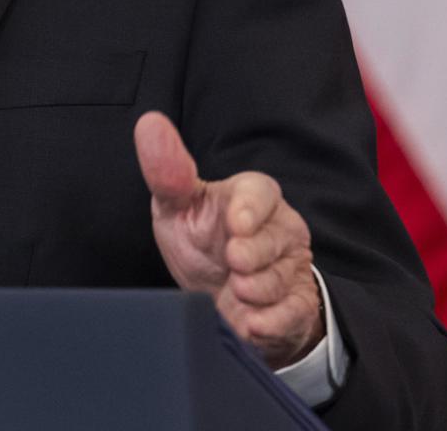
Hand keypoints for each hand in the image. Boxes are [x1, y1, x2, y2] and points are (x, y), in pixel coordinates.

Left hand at [134, 112, 323, 367]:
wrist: (221, 296)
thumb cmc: (199, 241)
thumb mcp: (177, 206)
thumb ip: (167, 172)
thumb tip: (149, 123)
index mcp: (250, 198)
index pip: (261, 191)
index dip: (251, 207)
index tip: (236, 223)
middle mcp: (278, 228)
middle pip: (277, 238)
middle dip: (254, 254)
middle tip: (233, 263)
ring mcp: (291, 267)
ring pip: (284, 278)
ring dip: (258, 291)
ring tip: (237, 292)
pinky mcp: (298, 305)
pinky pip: (295, 313)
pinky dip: (272, 322)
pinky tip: (251, 323)